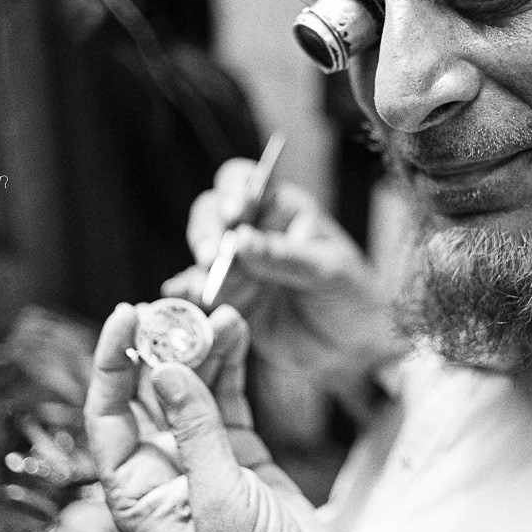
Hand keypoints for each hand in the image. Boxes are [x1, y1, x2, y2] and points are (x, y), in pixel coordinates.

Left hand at [84, 302, 330, 531]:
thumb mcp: (220, 501)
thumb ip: (196, 434)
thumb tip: (165, 372)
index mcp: (137, 489)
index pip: (108, 413)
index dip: (111, 361)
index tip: (126, 314)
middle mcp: (161, 467)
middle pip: (149, 391)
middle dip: (164, 345)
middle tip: (180, 307)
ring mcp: (200, 455)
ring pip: (191, 387)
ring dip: (203, 349)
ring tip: (224, 317)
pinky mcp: (238, 451)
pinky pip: (227, 396)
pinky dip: (231, 364)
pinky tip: (236, 335)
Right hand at [163, 159, 409, 401]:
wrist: (350, 348)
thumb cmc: (350, 295)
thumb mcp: (327, 270)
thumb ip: (284, 256)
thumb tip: (239, 240)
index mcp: (280, 209)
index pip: (245, 182)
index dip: (233, 191)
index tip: (234, 213)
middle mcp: (251, 231)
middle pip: (211, 214)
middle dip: (207, 230)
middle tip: (210, 254)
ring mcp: (236, 265)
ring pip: (202, 253)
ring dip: (199, 265)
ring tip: (206, 283)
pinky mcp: (227, 299)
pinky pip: (200, 292)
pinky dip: (188, 294)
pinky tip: (180, 297)